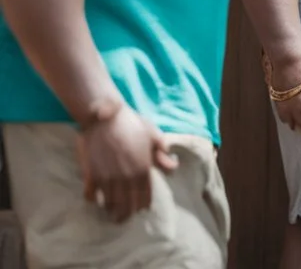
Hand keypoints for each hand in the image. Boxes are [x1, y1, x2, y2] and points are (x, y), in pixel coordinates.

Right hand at [76, 103, 177, 222]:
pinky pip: (91, 195)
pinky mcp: (91, 175)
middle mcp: (126, 177)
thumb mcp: (153, 136)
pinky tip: (94, 199)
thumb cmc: (132, 124)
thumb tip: (173, 168)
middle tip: (123, 218)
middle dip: (126, 214)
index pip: (144, 195)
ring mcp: (108, 177)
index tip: (141, 210)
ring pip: (110, 203)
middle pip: (127, 204)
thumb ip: (162, 155)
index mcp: (143, 169)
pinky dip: (92, 199)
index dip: (142, 205)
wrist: (105, 117)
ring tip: (110, 213)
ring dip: (110, 210)